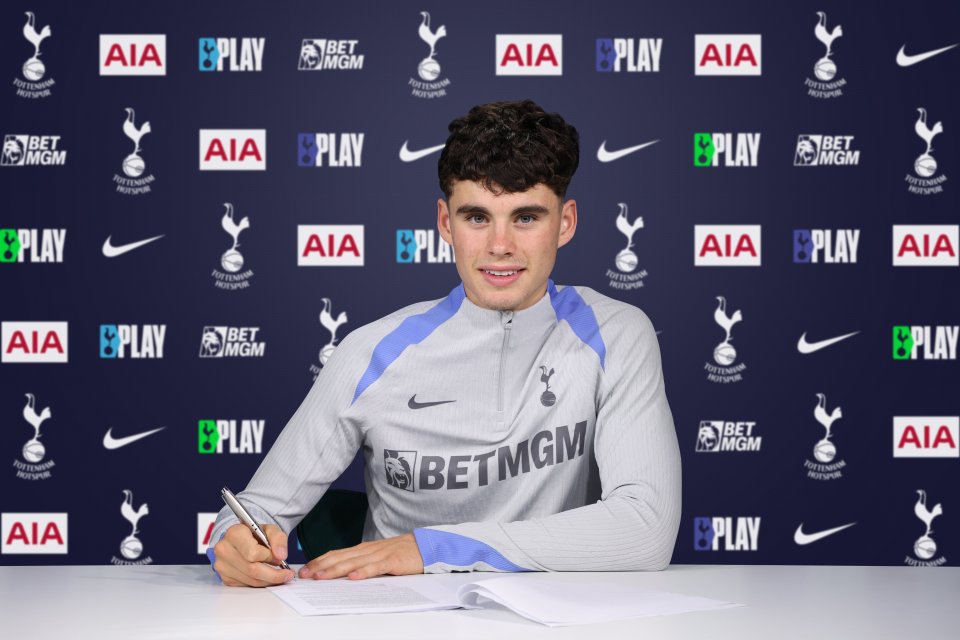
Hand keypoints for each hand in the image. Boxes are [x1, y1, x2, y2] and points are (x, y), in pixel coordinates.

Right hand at [213, 523, 295, 586]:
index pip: (253, 553)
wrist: (241, 540)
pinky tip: (267, 576)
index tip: (280, 558)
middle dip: (273, 574)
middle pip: (252, 569)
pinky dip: (260, 582)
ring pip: (250, 580)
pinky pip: (246, 584)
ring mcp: (222, 565)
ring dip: (269, 580)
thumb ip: (278, 539)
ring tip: (280, 575)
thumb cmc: (255, 534)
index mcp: (234, 533)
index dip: (269, 557)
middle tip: (287, 574)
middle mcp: (224, 549)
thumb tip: (281, 555)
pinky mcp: (225, 577)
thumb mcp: (270, 529)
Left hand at [299, 532, 423, 579]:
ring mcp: (379, 555)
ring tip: (321, 576)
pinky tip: (353, 578)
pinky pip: (376, 567)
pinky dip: (363, 572)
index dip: (320, 561)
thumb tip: (342, 572)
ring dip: (335, 570)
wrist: (425, 547)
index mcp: (363, 549)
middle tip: (305, 574)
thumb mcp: (377, 556)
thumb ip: (361, 562)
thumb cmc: (401, 553)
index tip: (305, 569)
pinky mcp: (392, 561)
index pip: (337, 554)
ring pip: (353, 563)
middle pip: (340, 557)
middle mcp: (367, 550)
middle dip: (321, 566)